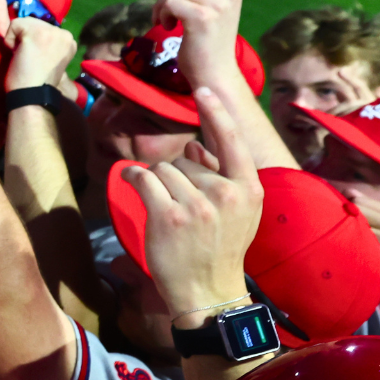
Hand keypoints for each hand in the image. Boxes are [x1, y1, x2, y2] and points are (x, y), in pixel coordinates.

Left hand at [2, 16, 77, 90]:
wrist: (33, 96)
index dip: (35, 43)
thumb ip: (48, 44)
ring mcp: (52, 32)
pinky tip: (18, 55)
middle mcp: (64, 33)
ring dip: (18, 40)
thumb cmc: (37, 83)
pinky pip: (14, 24)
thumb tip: (33, 35)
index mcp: (69, 41)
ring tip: (25, 58)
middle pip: (34, 23)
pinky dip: (9, 39)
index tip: (37, 60)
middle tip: (29, 60)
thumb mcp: (50, 58)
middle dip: (27, 39)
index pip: (44, 29)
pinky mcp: (36, 33)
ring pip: (24, 22)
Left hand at [119, 87, 262, 320]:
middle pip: (186, 158)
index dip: (217, 112)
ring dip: (156, 182)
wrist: (208, 291)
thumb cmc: (220, 249)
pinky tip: (130, 182)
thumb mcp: (239, 212)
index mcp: (249, 189)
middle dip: (177, 175)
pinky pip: (144, 178)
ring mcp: (198, 205)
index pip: (232, 141)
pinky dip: (132, 177)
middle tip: (182, 206)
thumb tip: (196, 144)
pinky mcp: (168, 216)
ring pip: (164, 169)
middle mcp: (227, 193)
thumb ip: (222, 175)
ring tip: (166, 208)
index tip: (205, 88)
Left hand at [156, 0, 245, 91]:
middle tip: (167, 13)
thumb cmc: (207, 41)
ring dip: (163, 5)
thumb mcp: (207, 5)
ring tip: (168, 22)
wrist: (214, 73)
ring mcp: (219, 4)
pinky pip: (171, 2)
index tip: (177, 2)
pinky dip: (163, 14)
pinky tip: (170, 28)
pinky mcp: (204, 18)